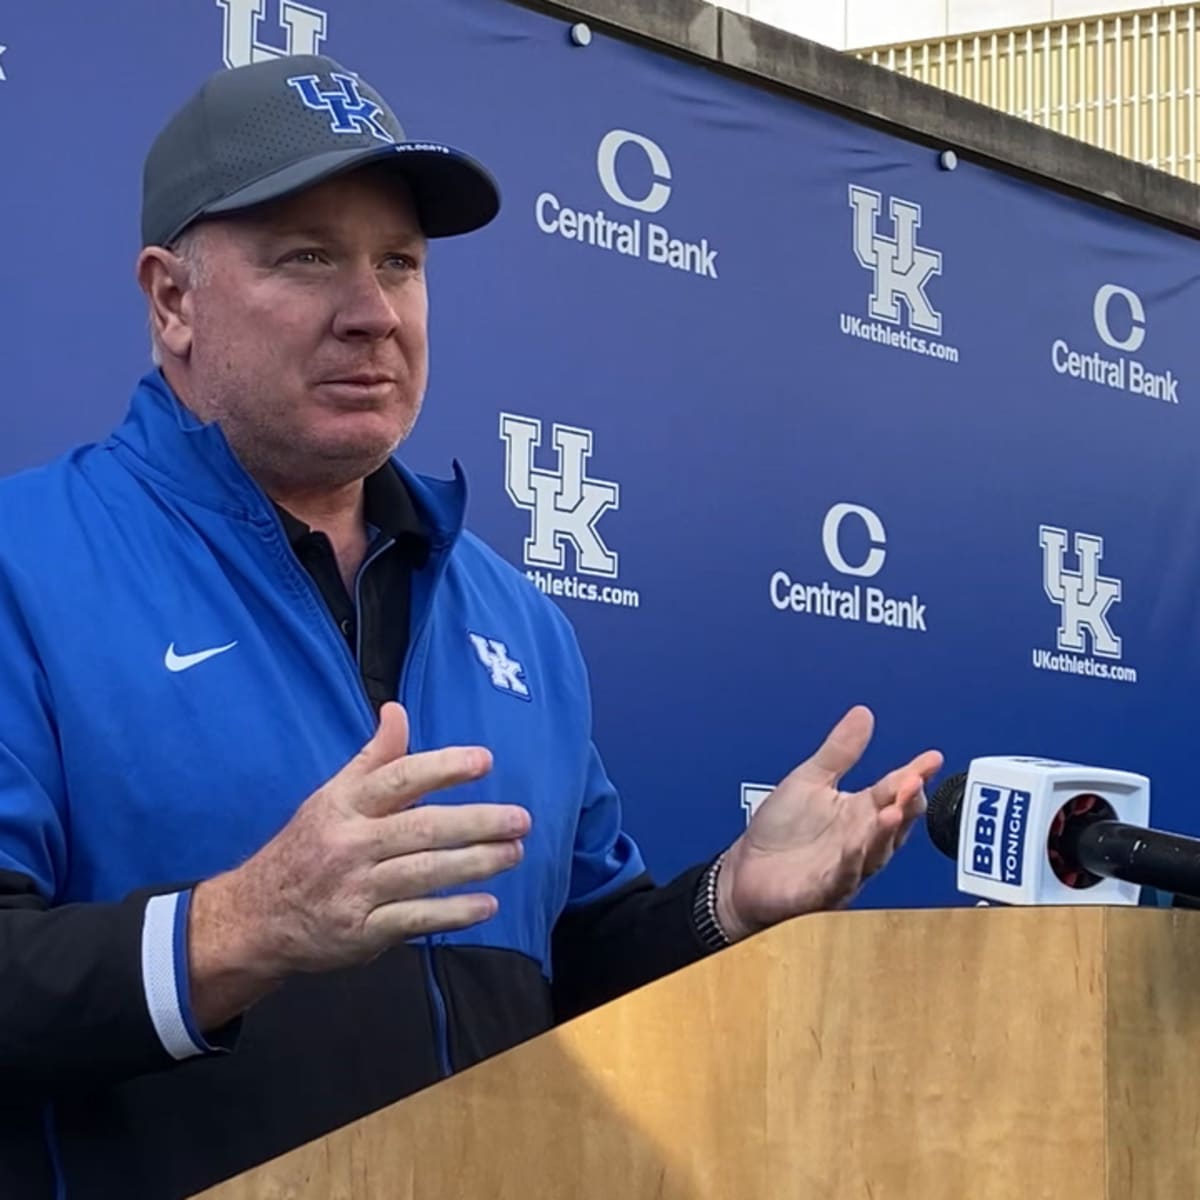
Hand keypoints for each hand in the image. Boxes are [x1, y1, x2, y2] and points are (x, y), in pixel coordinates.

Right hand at [188, 702, 529, 1027]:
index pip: (399, 778)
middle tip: (521, 818)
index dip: (444, 767)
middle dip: (477, 822)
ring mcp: (356, 890)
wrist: (255, 917)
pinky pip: (415, 920)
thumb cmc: (306, 847)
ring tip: (515, 852)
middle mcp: (351, 844)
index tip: (484, 761)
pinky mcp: (361, 932)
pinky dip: (453, 913)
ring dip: (476, 863)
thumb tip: (397, 711)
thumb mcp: (331, 796)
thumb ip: (373, 758)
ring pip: (425, 872)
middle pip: (422, 827)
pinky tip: (487, 904)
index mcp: (345, 805)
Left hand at [715, 706, 940, 941]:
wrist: (745, 870)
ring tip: (893, 810)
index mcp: (859, 812)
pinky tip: (855, 847)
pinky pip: (842, 878)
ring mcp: (846, 868)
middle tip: (914, 782)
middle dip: (907, 804)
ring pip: (874, 852)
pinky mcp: (823, 891)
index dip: (914, 774)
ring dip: (885, 833)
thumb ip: (840, 751)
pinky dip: (851, 864)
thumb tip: (863, 714)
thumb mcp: (810, 780)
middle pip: (893, 823)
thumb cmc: (779, 830)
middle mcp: (860, 841)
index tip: (931, 758)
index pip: (894, 791)